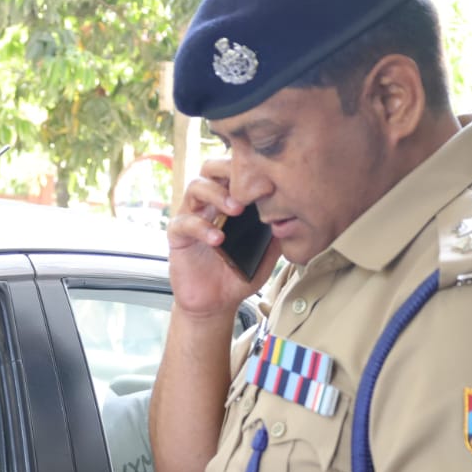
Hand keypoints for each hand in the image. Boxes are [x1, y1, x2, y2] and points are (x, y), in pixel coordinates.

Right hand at [167, 158, 278, 318]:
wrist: (216, 304)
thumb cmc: (238, 275)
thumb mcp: (266, 253)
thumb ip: (276, 232)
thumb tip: (294, 214)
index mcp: (229, 201)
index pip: (234, 170)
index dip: (247, 168)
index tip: (268, 179)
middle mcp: (209, 204)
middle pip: (210, 168)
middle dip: (228, 171)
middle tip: (248, 189)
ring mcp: (191, 216)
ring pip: (196, 187)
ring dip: (217, 194)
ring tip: (236, 210)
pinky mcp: (178, 235)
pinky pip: (184, 222)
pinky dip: (202, 227)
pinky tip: (218, 239)